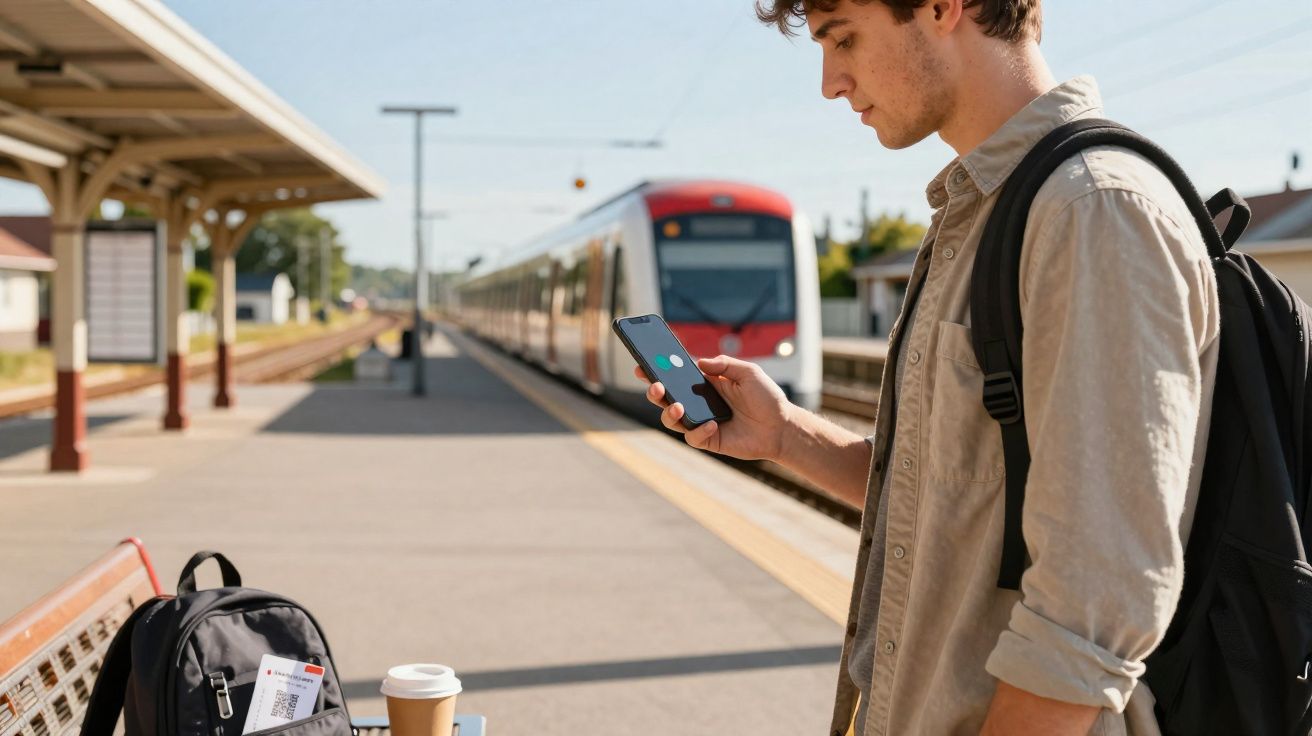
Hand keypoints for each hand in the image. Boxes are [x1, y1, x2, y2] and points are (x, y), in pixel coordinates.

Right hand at [634, 355, 792, 461]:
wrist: (782, 427)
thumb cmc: (767, 398)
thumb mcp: (748, 372)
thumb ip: (724, 364)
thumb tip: (700, 362)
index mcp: (706, 384)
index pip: (676, 376)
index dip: (658, 371)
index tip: (642, 364)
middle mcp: (699, 402)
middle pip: (667, 398)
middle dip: (654, 391)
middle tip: (655, 385)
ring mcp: (702, 422)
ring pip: (672, 419)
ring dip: (669, 412)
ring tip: (677, 405)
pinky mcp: (708, 440)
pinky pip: (692, 437)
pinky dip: (698, 430)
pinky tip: (712, 425)